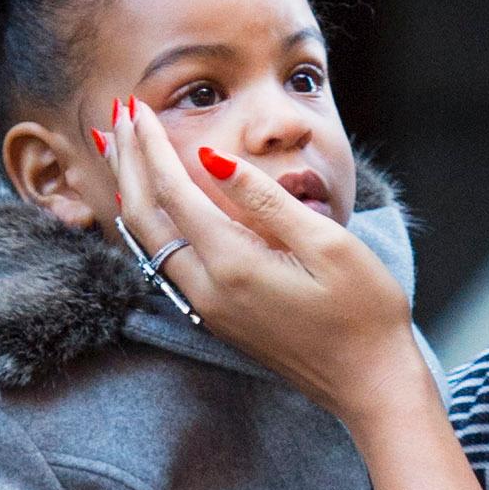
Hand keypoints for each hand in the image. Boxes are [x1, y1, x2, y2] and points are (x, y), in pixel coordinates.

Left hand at [109, 97, 426, 430]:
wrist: (371, 383)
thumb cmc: (364, 312)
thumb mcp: (327, 244)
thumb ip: (265, 199)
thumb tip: (213, 156)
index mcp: (233, 265)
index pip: (173, 192)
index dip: (150, 146)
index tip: (136, 106)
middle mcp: (207, 290)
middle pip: (144, 217)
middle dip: (128, 161)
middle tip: (117, 114)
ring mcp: (208, 309)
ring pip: (146, 243)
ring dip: (130, 191)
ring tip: (118, 149)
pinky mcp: (217, 318)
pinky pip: (164, 262)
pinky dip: (148, 223)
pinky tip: (150, 203)